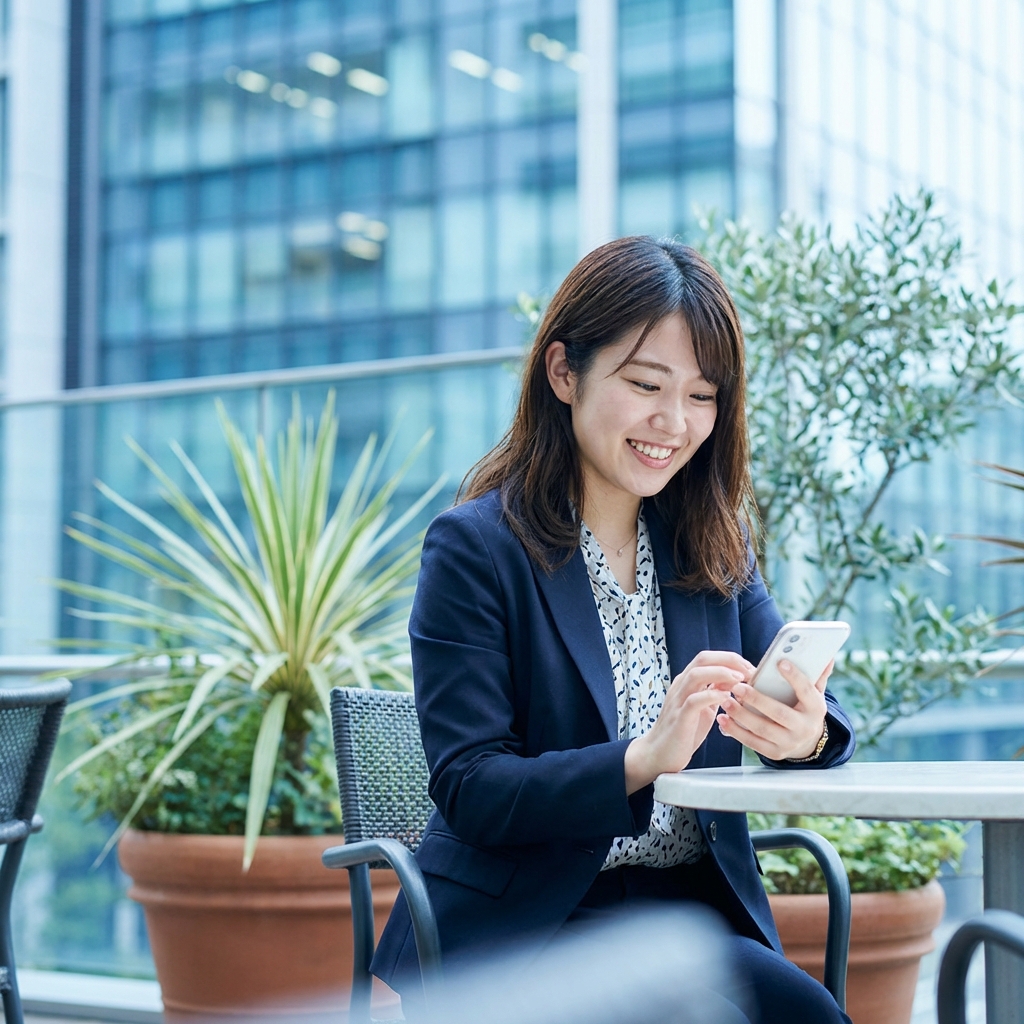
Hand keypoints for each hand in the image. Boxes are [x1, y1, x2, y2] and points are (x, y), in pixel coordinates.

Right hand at [624, 651, 754, 793]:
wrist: (659, 754)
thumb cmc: (683, 732)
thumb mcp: (703, 707)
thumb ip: (714, 693)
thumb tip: (735, 681)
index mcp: (687, 682)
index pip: (708, 658)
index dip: (731, 659)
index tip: (750, 668)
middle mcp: (681, 686)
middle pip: (703, 659)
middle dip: (729, 660)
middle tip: (750, 670)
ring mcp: (678, 700)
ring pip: (697, 674)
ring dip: (722, 673)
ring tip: (740, 680)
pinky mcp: (680, 717)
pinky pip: (694, 700)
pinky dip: (712, 696)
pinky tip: (726, 698)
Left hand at [715, 658, 832, 760]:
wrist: (807, 741)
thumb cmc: (805, 708)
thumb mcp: (814, 693)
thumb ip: (817, 674)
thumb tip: (827, 655)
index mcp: (816, 709)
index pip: (807, 691)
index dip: (795, 677)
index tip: (780, 662)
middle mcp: (804, 728)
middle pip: (779, 713)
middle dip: (757, 699)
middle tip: (738, 686)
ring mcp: (789, 743)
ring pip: (762, 729)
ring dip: (741, 715)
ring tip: (726, 700)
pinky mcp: (775, 753)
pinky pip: (752, 743)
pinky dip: (736, 731)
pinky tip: (723, 718)